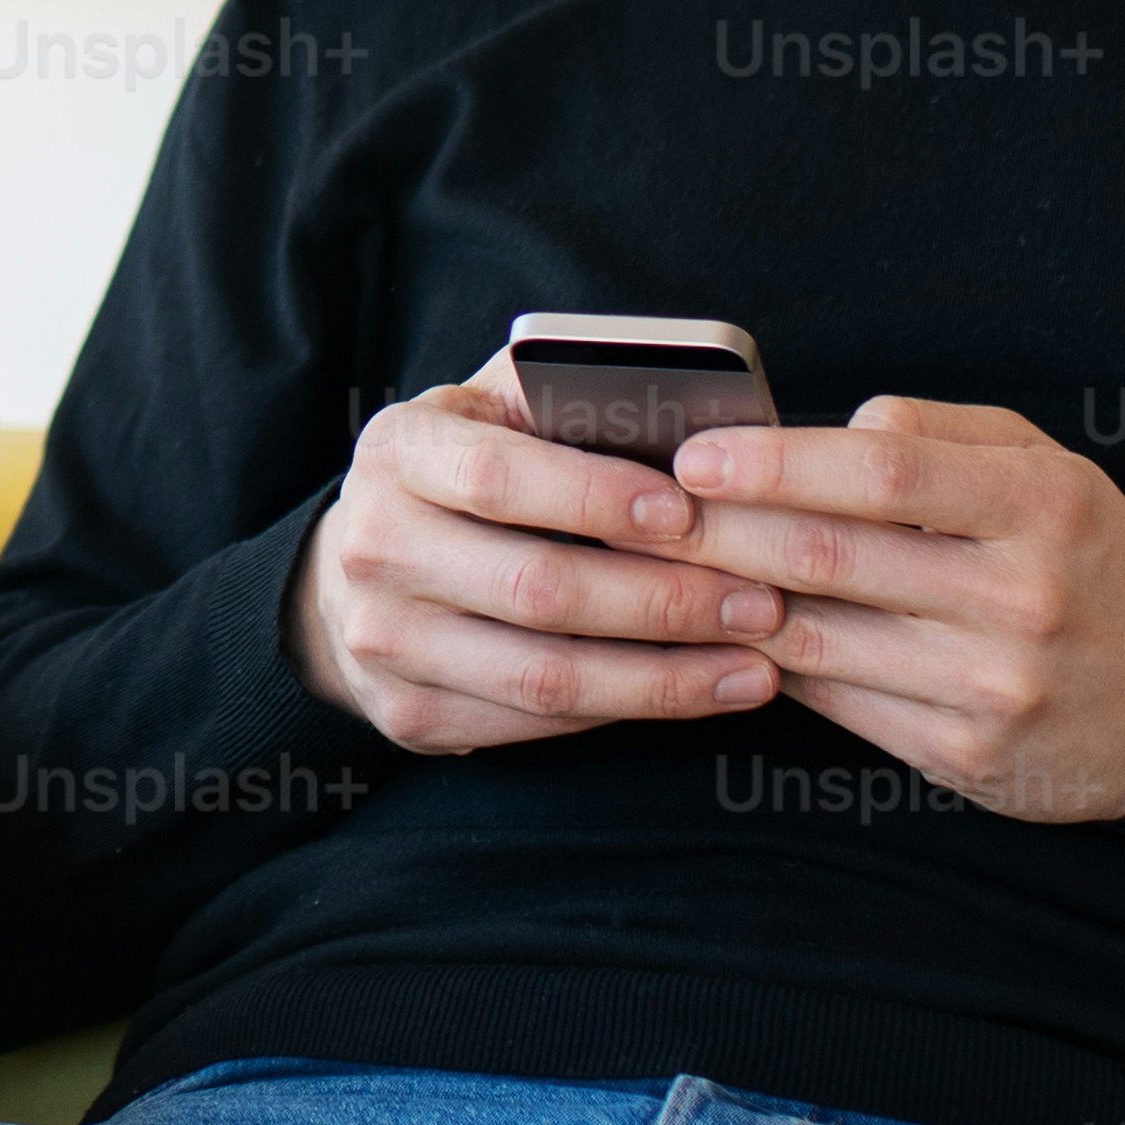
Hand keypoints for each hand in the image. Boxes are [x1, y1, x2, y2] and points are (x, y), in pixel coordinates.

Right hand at [284, 378, 794, 758]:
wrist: (362, 564)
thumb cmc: (469, 471)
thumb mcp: (497, 410)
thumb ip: (571, 400)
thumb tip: (693, 417)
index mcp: (397, 452)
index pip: (497, 477)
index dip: (596, 497)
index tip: (689, 511)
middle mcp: (374, 547)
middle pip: (535, 588)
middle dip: (663, 599)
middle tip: (761, 598)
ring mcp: (383, 641)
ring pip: (544, 675)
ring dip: (664, 674)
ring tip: (754, 661)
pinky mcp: (407, 714)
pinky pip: (537, 724)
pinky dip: (627, 709)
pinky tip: (699, 691)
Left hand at [663, 398, 1124, 823]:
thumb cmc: (1087, 557)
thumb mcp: (1047, 467)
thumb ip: (941, 433)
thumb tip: (829, 426)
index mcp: (1041, 507)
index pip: (883, 472)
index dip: (775, 462)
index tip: (697, 455)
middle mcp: (1021, 600)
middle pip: (830, 558)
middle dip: (716, 532)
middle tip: (640, 512)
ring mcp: (992, 688)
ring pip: (818, 639)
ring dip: (724, 604)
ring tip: (661, 571)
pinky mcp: (965, 758)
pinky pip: (838, 703)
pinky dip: (772, 665)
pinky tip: (727, 634)